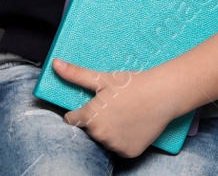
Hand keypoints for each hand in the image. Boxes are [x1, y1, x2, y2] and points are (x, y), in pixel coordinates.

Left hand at [52, 57, 184, 157]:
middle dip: (97, 120)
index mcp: (90, 117)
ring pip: (106, 140)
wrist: (162, 94)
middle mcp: (100, 135)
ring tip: (125, 114)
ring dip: (111, 131)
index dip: (77, 112)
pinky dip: (124, 139)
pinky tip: (132, 125)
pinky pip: (120, 147)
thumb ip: (76, 74)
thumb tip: (55, 64)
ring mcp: (115, 145)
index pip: (72, 120)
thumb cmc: (132, 84)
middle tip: (113, 106)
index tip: (90, 106)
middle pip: (91, 130)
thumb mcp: (102, 78)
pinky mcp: (129, 152)